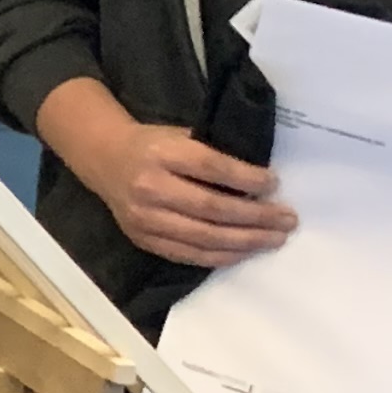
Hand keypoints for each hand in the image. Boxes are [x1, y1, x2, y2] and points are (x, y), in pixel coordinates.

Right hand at [80, 120, 296, 270]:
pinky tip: (244, 252)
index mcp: (162, 153)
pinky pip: (188, 254)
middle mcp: (150, 187)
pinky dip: (221, 256)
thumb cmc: (152, 145)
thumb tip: (260, 183)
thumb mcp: (180, 136)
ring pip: (203, 237)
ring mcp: (145, 218)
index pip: (210, 168)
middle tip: (286, 220)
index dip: (246, 179)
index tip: (275, 184)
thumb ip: (212, 156)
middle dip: (255, 217)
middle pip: (211, 208)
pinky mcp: (143, 239)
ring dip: (245, 241)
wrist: (104, 159)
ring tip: (275, 239)